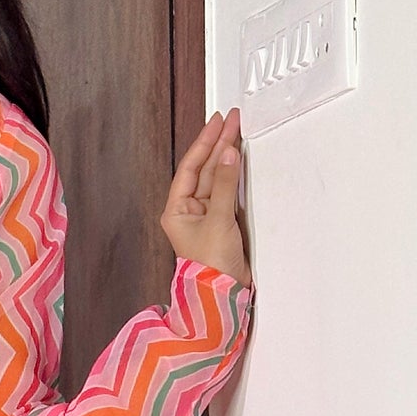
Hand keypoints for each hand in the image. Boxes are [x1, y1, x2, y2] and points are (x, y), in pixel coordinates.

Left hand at [161, 106, 251, 285]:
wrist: (222, 295)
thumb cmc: (211, 266)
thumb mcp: (218, 220)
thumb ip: (224, 185)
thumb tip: (228, 154)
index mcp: (176, 210)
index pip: (190, 167)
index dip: (204, 142)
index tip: (218, 122)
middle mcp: (189, 211)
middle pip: (204, 169)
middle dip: (218, 144)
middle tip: (233, 120)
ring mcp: (207, 216)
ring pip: (217, 179)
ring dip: (227, 157)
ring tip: (238, 132)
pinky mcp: (224, 223)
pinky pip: (227, 192)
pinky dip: (234, 175)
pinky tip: (240, 159)